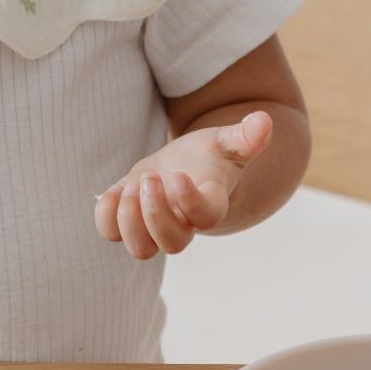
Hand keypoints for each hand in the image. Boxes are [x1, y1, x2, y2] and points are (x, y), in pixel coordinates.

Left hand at [94, 111, 272, 259]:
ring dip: (131, 221)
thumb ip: (245, 136)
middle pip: (173, 243)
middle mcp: (184, 223)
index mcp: (211, 204)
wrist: (185, 168)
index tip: (177, 176)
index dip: (190, 203)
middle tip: (149, 179)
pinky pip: (111, 232)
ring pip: (142, 249)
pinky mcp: (128, 219)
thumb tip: (263, 120)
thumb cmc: (209, 157)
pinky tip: (114, 190)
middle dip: (155, 214)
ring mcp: (154, 225)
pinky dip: (107, 216)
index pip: (206, 218)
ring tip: (132, 186)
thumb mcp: (227, 141)